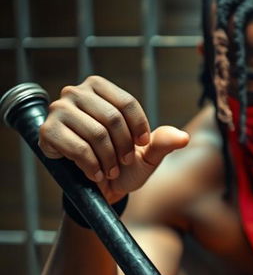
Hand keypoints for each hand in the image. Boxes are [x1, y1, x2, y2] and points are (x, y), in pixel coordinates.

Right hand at [39, 76, 189, 202]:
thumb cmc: (123, 164)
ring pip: (96, 134)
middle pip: (112, 118)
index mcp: (99, 88)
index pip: (127, 103)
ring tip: (110, 170)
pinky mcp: (48, 132)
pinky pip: (78, 148)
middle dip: (124, 147)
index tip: (142, 147)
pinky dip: (92, 166)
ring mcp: (58, 111)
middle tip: (124, 163)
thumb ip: (163, 143)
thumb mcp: (148, 155)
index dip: (139, 129)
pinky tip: (95, 174)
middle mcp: (75, 93)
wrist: (99, 186)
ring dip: (109, 159)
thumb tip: (183, 138)